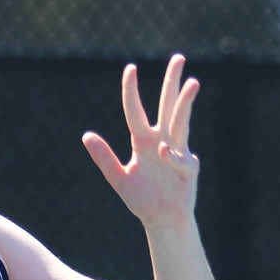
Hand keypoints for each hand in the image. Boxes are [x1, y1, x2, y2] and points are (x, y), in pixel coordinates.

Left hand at [82, 54, 201, 229]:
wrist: (162, 221)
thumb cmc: (142, 199)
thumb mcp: (118, 179)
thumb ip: (104, 158)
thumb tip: (86, 135)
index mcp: (142, 140)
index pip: (135, 110)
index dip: (131, 90)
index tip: (130, 68)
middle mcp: (161, 140)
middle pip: (167, 105)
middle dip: (172, 82)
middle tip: (178, 58)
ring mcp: (177, 151)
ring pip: (181, 121)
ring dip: (185, 103)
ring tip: (192, 82)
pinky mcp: (188, 167)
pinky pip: (180, 157)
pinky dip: (172, 155)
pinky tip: (163, 152)